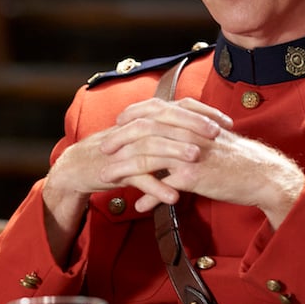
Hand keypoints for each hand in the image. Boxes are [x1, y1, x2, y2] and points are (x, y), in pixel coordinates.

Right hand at [40, 98, 230, 260]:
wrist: (79, 167)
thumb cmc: (117, 152)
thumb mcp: (144, 137)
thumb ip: (168, 131)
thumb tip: (203, 129)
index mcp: (143, 118)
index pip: (175, 106)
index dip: (201, 112)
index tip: (225, 123)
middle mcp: (133, 128)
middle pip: (164, 120)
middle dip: (191, 126)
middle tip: (215, 135)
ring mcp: (123, 148)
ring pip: (151, 146)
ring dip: (174, 152)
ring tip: (195, 158)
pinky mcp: (113, 169)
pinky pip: (136, 178)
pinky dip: (155, 187)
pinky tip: (173, 197)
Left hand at [100, 97, 303, 226]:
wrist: (263, 174)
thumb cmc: (237, 158)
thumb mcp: (210, 139)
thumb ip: (187, 137)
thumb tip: (170, 143)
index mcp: (192, 120)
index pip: (155, 109)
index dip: (132, 115)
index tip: (117, 123)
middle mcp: (188, 132)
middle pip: (144, 129)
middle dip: (120, 138)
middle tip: (104, 147)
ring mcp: (190, 153)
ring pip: (148, 157)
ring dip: (124, 168)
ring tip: (108, 177)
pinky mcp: (194, 176)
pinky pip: (164, 185)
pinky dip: (149, 196)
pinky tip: (139, 205)